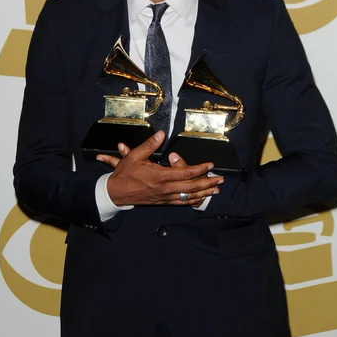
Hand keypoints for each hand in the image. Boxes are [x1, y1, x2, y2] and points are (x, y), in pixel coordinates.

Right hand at [96, 131, 223, 206]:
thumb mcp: (134, 156)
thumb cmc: (125, 174)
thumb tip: (161, 134)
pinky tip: (200, 199)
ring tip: (216, 190)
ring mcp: (164, 197)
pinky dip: (193, 200)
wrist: (116, 193)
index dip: (200, 169)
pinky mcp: (162, 201)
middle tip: (220, 180)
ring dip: (204, 193)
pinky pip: (181, 202)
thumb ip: (149, 144)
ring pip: (189, 196)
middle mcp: (165, 188)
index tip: (210, 165)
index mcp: (160, 176)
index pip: (186, 172)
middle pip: (192, 186)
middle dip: (208, 182)